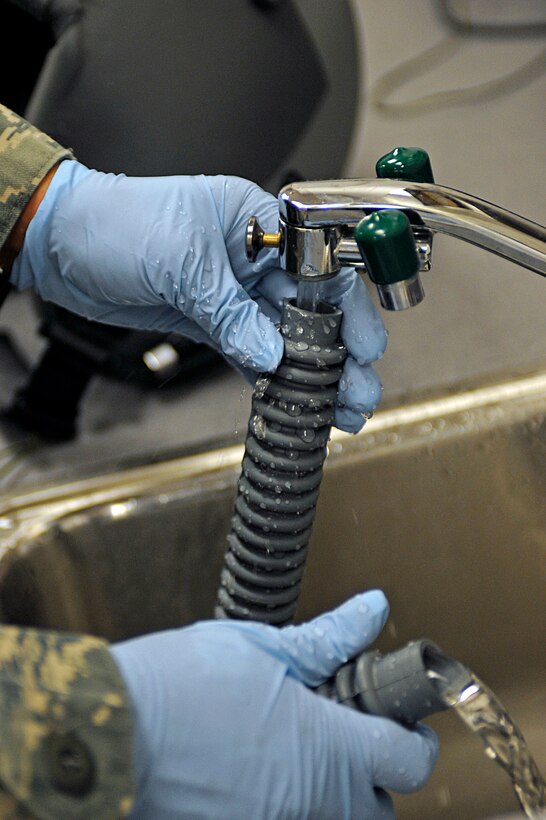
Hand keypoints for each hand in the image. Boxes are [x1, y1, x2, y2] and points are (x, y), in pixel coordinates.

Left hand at [10, 159, 386, 430]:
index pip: (321, 265)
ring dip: (310, 375)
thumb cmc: (117, 223)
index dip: (347, 308)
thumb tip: (272, 355)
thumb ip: (232, 313)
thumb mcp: (183, 263)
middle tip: (361, 391)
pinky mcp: (212, 321)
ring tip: (339, 409)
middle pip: (311, 309)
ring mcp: (233, 293)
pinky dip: (271, 379)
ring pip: (284, 338)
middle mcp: (253, 257)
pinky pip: (251, 353)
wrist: (63, 244)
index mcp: (257, 222)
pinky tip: (293, 401)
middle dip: (338, 354)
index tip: (364, 346)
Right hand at [111, 591, 437, 818]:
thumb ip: (328, 637)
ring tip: (296, 750)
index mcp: (328, 747)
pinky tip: (259, 769)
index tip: (402, 720)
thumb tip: (372, 610)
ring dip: (331, 794)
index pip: (410, 760)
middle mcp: (313, 801)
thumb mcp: (261, 647)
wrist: (110, 735)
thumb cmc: (181, 686)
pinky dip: (287, 803)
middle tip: (346, 735)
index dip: (414, 736)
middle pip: (379, 809)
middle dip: (374, 777)